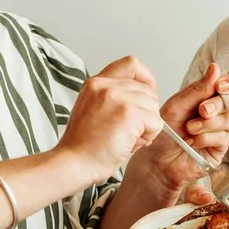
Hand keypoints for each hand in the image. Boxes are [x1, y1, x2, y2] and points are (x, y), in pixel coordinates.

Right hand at [57, 56, 163, 184]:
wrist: (72, 164)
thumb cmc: (83, 146)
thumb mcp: (93, 109)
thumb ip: (114, 98)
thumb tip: (145, 99)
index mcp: (95, 83)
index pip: (131, 64)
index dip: (146, 80)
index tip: (144, 98)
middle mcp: (105, 85)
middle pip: (148, 90)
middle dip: (146, 112)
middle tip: (130, 131)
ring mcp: (116, 97)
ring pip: (154, 107)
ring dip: (147, 127)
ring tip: (127, 139)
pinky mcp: (128, 113)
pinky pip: (156, 122)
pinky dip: (148, 136)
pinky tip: (130, 144)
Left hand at [126, 62, 228, 199]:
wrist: (156, 160)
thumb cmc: (164, 132)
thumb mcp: (177, 106)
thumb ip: (197, 89)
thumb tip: (215, 68)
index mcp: (208, 96)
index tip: (219, 85)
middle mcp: (217, 112)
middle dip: (219, 103)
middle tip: (202, 110)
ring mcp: (220, 130)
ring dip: (209, 123)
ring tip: (190, 128)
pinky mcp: (220, 148)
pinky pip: (223, 138)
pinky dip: (206, 137)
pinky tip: (192, 141)